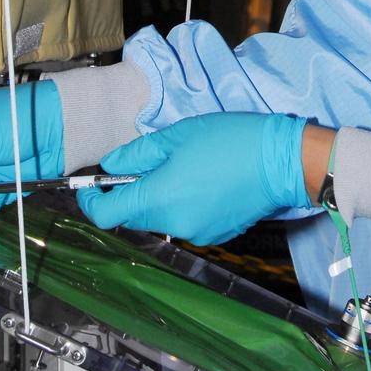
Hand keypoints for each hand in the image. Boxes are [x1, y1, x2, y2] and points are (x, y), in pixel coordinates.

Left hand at [77, 112, 308, 244]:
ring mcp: (195, 233)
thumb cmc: (229, 140)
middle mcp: (173, 224)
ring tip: (180, 166)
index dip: (90, 200)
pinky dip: (181, 204)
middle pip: (132, 216)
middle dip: (128, 193)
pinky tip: (201, 180)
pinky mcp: (214, 235)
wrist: (281, 162)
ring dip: (157, 197)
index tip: (89, 184)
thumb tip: (110, 166)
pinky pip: (184, 221)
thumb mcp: (177, 136)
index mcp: (159, 198)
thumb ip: (138, 154)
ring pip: (159, 218)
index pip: (106, 214)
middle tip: (142, 163)